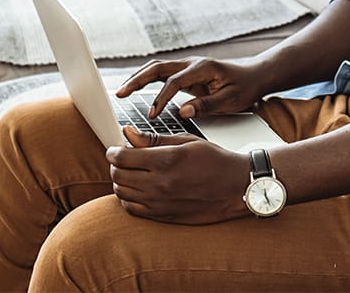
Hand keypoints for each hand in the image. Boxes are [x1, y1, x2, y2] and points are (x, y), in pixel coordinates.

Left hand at [107, 126, 249, 223]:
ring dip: (120, 181)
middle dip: (115, 165)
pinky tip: (137, 189)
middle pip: (118, 175)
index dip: (114, 151)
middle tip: (122, 159)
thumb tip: (127, 133)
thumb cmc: (215, 160)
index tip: (115, 148)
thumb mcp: (186, 141)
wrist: (236, 187)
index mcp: (166, 160)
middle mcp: (160, 183)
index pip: (122, 157)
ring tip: (130, 173)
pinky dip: (128, 198)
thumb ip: (153, 139)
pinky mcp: (163, 216)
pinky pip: (132, 209)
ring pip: (121, 193)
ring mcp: (160, 202)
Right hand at [116, 57, 268, 119]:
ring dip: (139, 78)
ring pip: (157, 68)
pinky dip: (147, 80)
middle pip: (158, 68)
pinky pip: (162, 74)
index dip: (160, 98)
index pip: (174, 82)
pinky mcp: (186, 72)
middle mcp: (192, 63)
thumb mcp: (230, 100)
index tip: (151, 114)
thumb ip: (206, 105)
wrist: (255, 76)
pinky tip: (137, 90)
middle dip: (137, 80)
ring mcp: (188, 66)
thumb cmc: (245, 88)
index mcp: (202, 68)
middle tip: (120, 94)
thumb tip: (182, 111)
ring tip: (122, 92)